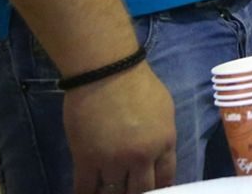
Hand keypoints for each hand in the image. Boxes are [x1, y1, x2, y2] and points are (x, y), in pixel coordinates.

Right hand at [65, 62, 175, 193]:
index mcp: (164, 143)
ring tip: (108, 191)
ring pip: (114, 193)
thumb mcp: (164, 110)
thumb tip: (157, 155)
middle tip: (127, 190)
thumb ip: (162, 136)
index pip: (166, 179)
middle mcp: (142, 157)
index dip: (158, 189)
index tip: (151, 191)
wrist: (107, 71)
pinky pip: (86, 189)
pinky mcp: (86, 160)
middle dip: (135, 193)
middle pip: (141, 190)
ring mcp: (113, 161)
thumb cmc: (137, 83)